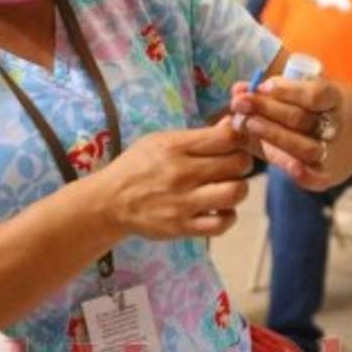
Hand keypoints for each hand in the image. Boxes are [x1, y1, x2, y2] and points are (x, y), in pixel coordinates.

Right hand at [94, 118, 251, 239]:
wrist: (110, 201)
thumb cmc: (138, 166)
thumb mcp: (161, 141)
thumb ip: (198, 136)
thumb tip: (231, 124)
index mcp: (175, 147)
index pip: (227, 137)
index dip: (239, 137)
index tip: (235, 142)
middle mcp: (181, 173)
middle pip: (237, 163)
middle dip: (242, 162)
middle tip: (233, 166)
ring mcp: (183, 202)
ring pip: (235, 192)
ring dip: (238, 188)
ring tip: (228, 187)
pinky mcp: (182, 227)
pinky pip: (222, 223)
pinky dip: (228, 215)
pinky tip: (219, 209)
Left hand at [231, 76, 351, 191]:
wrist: (348, 137)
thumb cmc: (312, 110)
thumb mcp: (299, 93)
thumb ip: (268, 92)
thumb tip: (238, 89)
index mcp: (334, 99)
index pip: (316, 94)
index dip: (287, 90)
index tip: (261, 86)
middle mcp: (336, 126)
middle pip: (301, 119)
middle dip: (266, 109)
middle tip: (239, 103)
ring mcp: (331, 153)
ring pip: (304, 147)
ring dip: (273, 135)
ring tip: (248, 124)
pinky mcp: (325, 175)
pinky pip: (315, 178)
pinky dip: (301, 174)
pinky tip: (280, 165)